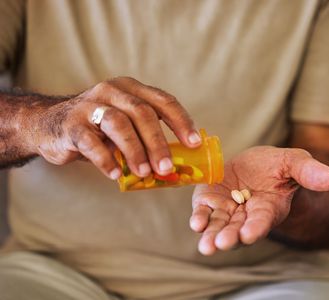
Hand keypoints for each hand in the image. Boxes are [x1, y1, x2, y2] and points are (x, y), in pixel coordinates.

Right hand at [29, 77, 200, 178]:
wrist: (51, 124)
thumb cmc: (98, 128)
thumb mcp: (125, 125)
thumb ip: (146, 138)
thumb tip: (175, 167)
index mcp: (132, 90)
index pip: (163, 101)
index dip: (181, 121)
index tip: (194, 143)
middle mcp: (112, 91)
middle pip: (142, 113)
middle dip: (158, 142)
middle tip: (167, 167)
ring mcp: (90, 105)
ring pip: (119, 124)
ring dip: (135, 151)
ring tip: (144, 172)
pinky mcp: (71, 124)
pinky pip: (91, 142)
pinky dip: (105, 159)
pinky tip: (114, 174)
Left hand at [190, 146, 328, 254]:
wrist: (255, 164)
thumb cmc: (278, 166)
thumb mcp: (294, 162)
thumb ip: (309, 172)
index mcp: (268, 208)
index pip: (262, 221)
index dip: (256, 227)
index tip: (249, 233)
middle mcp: (246, 215)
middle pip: (237, 230)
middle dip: (229, 237)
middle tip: (221, 244)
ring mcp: (227, 209)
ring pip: (219, 226)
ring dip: (212, 235)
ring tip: (207, 246)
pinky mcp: (210, 200)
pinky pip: (204, 212)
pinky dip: (200, 218)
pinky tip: (197, 223)